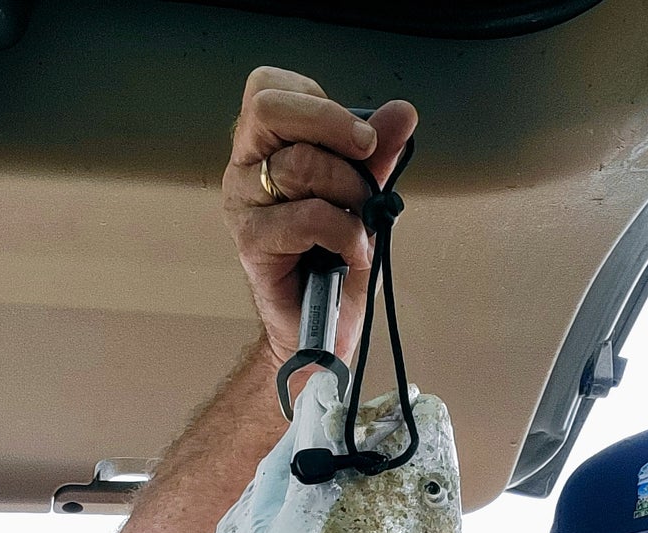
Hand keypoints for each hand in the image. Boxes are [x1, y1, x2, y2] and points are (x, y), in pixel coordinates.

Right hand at [223, 66, 417, 371]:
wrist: (319, 330)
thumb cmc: (334, 262)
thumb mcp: (363, 196)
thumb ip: (376, 155)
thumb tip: (403, 114)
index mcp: (263, 147)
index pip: (269, 87)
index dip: (317, 99)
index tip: (356, 133)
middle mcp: (245, 170)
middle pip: (270, 109)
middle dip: (331, 123)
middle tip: (366, 151)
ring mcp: (244, 206)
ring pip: (298, 164)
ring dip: (347, 189)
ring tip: (361, 218)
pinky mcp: (252, 244)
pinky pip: (307, 217)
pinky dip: (343, 230)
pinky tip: (351, 249)